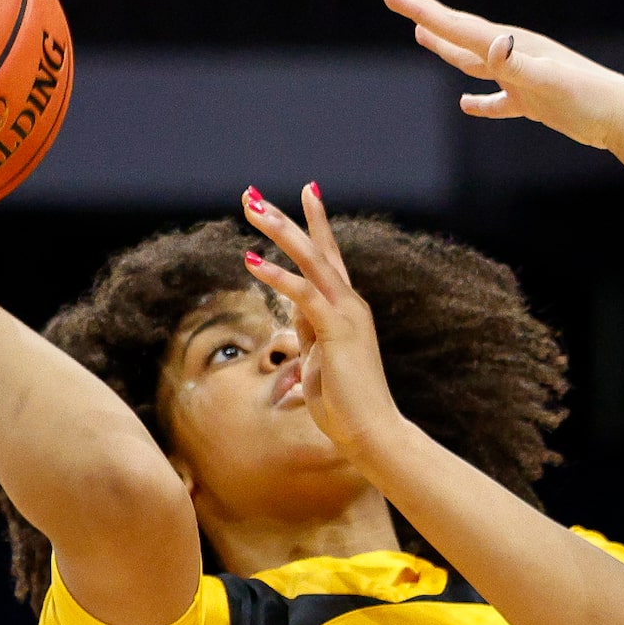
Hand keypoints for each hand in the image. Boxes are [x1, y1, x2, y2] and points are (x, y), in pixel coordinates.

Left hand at [238, 184, 409, 462]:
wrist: (372, 434)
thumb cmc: (346, 407)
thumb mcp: (317, 363)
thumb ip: (308, 335)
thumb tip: (293, 320)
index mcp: (344, 310)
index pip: (326, 257)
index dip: (314, 224)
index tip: (304, 190)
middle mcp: (349, 304)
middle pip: (316, 248)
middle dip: (285, 218)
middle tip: (251, 193)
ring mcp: (346, 314)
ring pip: (311, 259)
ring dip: (280, 230)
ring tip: (251, 206)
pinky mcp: (337, 331)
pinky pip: (304, 294)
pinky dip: (278, 275)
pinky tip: (252, 260)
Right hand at [380, 0, 623, 153]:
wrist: (623, 116)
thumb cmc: (588, 98)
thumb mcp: (549, 81)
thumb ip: (519, 64)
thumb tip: (494, 43)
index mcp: (509, 44)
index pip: (455, 24)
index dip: (419, 9)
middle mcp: (512, 53)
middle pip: (457, 31)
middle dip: (424, 13)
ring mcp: (521, 77)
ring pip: (472, 60)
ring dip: (445, 46)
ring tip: (420, 32)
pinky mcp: (534, 101)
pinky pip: (497, 100)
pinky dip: (480, 102)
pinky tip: (466, 105)